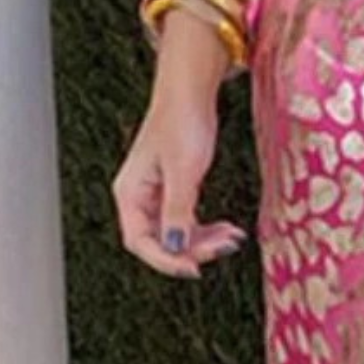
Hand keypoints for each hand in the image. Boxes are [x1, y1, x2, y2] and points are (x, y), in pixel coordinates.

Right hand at [112, 9, 249, 279]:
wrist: (190, 94)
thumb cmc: (181, 123)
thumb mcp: (182, 170)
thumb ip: (177, 211)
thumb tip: (175, 246)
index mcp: (130, 194)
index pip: (140, 242)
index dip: (165, 260)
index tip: (194, 268)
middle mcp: (139, 199)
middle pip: (161, 242)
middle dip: (193, 250)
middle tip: (224, 246)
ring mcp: (157, 197)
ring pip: (178, 236)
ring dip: (204, 242)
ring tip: (233, 238)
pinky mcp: (175, 192)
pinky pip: (188, 223)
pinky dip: (208, 230)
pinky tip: (229, 230)